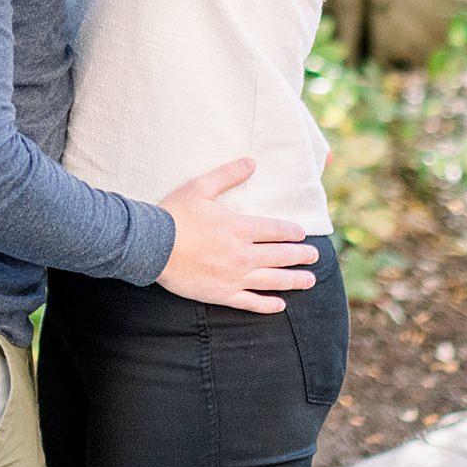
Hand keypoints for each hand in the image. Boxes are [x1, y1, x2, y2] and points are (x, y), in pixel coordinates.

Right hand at [154, 157, 321, 314]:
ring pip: (272, 280)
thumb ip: (228, 174)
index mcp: (240, 227)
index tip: (303, 234)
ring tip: (308, 281)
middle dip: (301, 256)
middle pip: (280, 256)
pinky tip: (280, 305)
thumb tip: (251, 161)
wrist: (151, 246)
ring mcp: (234, 276)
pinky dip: (267, 304)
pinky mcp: (222, 294)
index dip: (292, 232)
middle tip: (315, 257)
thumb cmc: (175, 214)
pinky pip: (251, 302)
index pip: (276, 231)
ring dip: (293, 281)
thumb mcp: (200, 187)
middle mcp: (242, 254)